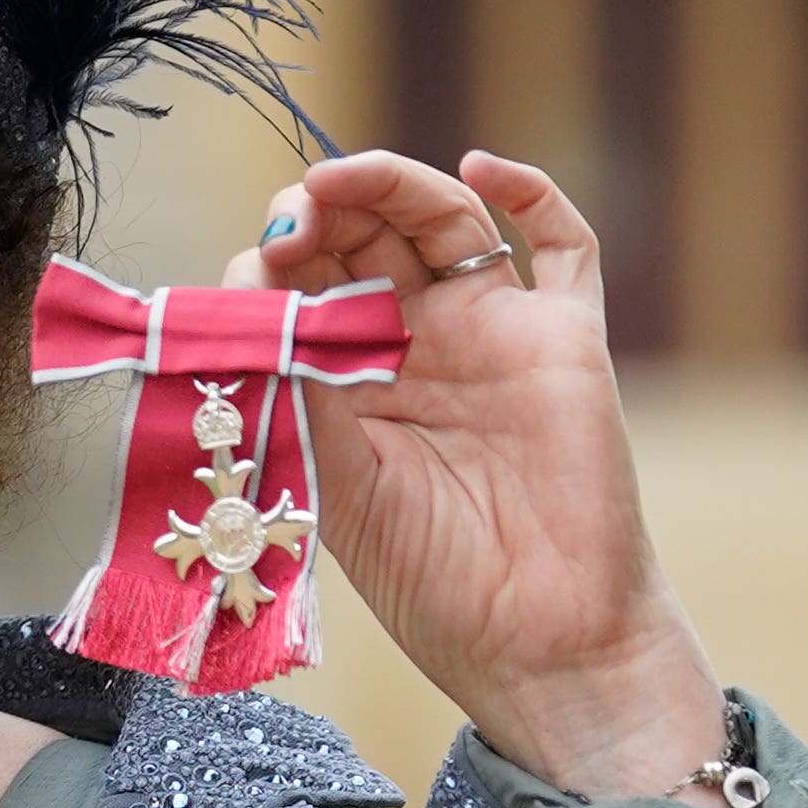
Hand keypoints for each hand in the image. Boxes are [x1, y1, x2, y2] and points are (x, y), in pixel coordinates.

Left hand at [225, 148, 718, 801]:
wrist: (539, 641)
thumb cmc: (430, 580)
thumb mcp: (331, 483)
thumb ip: (294, 390)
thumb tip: (241, 295)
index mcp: (348, 382)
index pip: (303, 290)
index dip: (273, 269)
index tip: (247, 276)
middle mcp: (418, 346)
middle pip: (366, 240)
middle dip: (323, 216)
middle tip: (292, 215)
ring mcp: (492, 332)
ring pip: (442, 222)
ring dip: (390, 186)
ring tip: (340, 182)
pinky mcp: (565, 336)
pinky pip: (562, 245)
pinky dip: (528, 192)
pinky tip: (480, 167)